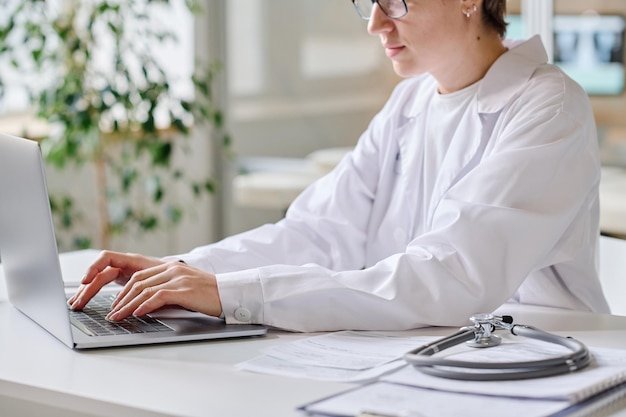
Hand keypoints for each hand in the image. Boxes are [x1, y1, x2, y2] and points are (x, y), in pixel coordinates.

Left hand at [67, 251, 222, 320]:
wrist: (229, 293)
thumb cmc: (208, 295)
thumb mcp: (183, 290)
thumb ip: (164, 291)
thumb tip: (143, 305)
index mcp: (169, 267)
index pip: (137, 274)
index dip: (121, 288)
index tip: (111, 301)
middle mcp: (170, 269)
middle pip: (136, 281)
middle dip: (120, 299)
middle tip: (111, 313)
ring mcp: (177, 277)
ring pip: (143, 289)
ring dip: (127, 305)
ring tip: (117, 318)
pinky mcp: (183, 289)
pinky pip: (158, 296)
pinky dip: (145, 305)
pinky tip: (137, 314)